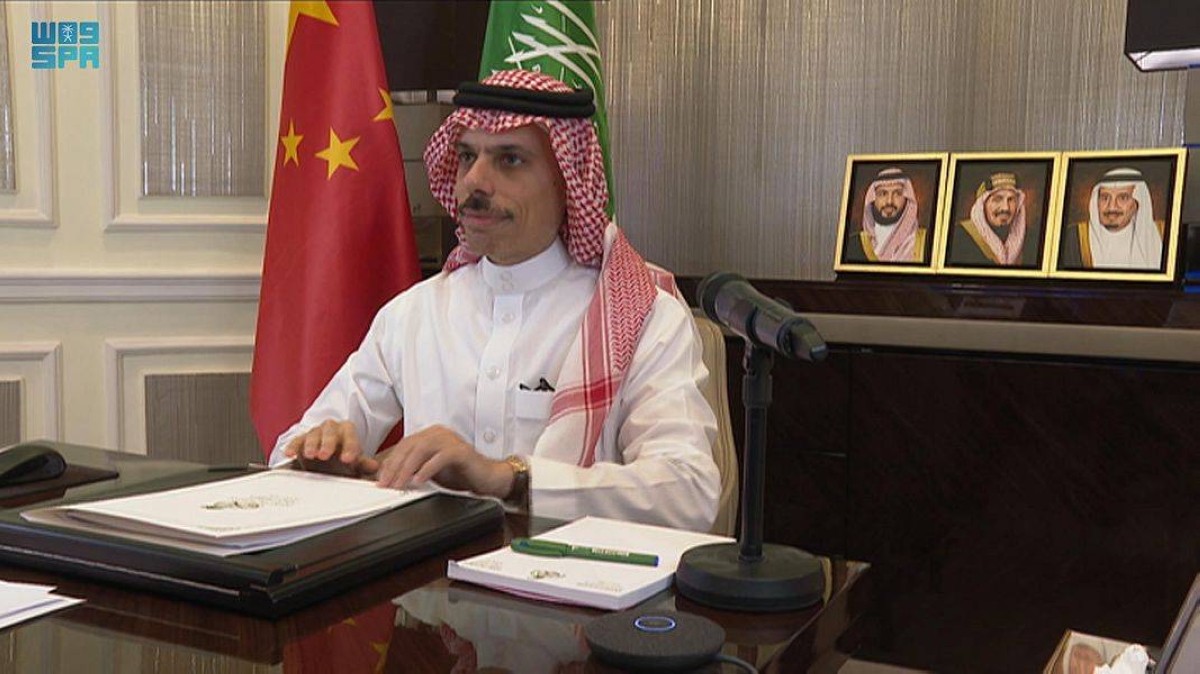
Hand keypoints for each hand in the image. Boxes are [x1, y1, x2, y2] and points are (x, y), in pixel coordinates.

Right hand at [282, 420, 366, 476]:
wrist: (326, 461)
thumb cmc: (342, 461)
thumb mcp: (354, 464)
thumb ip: (363, 464)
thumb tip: (374, 467)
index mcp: (346, 433)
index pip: (350, 435)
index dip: (350, 446)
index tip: (348, 459)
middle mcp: (331, 430)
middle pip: (329, 430)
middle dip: (327, 443)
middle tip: (324, 455)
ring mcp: (315, 434)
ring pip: (313, 434)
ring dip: (311, 444)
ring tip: (309, 455)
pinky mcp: (300, 441)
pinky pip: (296, 441)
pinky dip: (292, 447)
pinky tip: (289, 454)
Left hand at [362, 425, 513, 497]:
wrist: (488, 478)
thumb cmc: (461, 474)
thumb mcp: (431, 472)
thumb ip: (414, 470)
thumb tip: (392, 479)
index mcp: (430, 435)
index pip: (404, 446)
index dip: (390, 463)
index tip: (380, 480)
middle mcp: (439, 433)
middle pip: (410, 446)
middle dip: (395, 466)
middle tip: (386, 484)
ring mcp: (450, 440)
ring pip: (422, 450)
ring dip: (407, 468)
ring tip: (399, 484)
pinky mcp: (461, 451)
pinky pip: (440, 458)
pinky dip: (427, 469)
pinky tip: (419, 480)